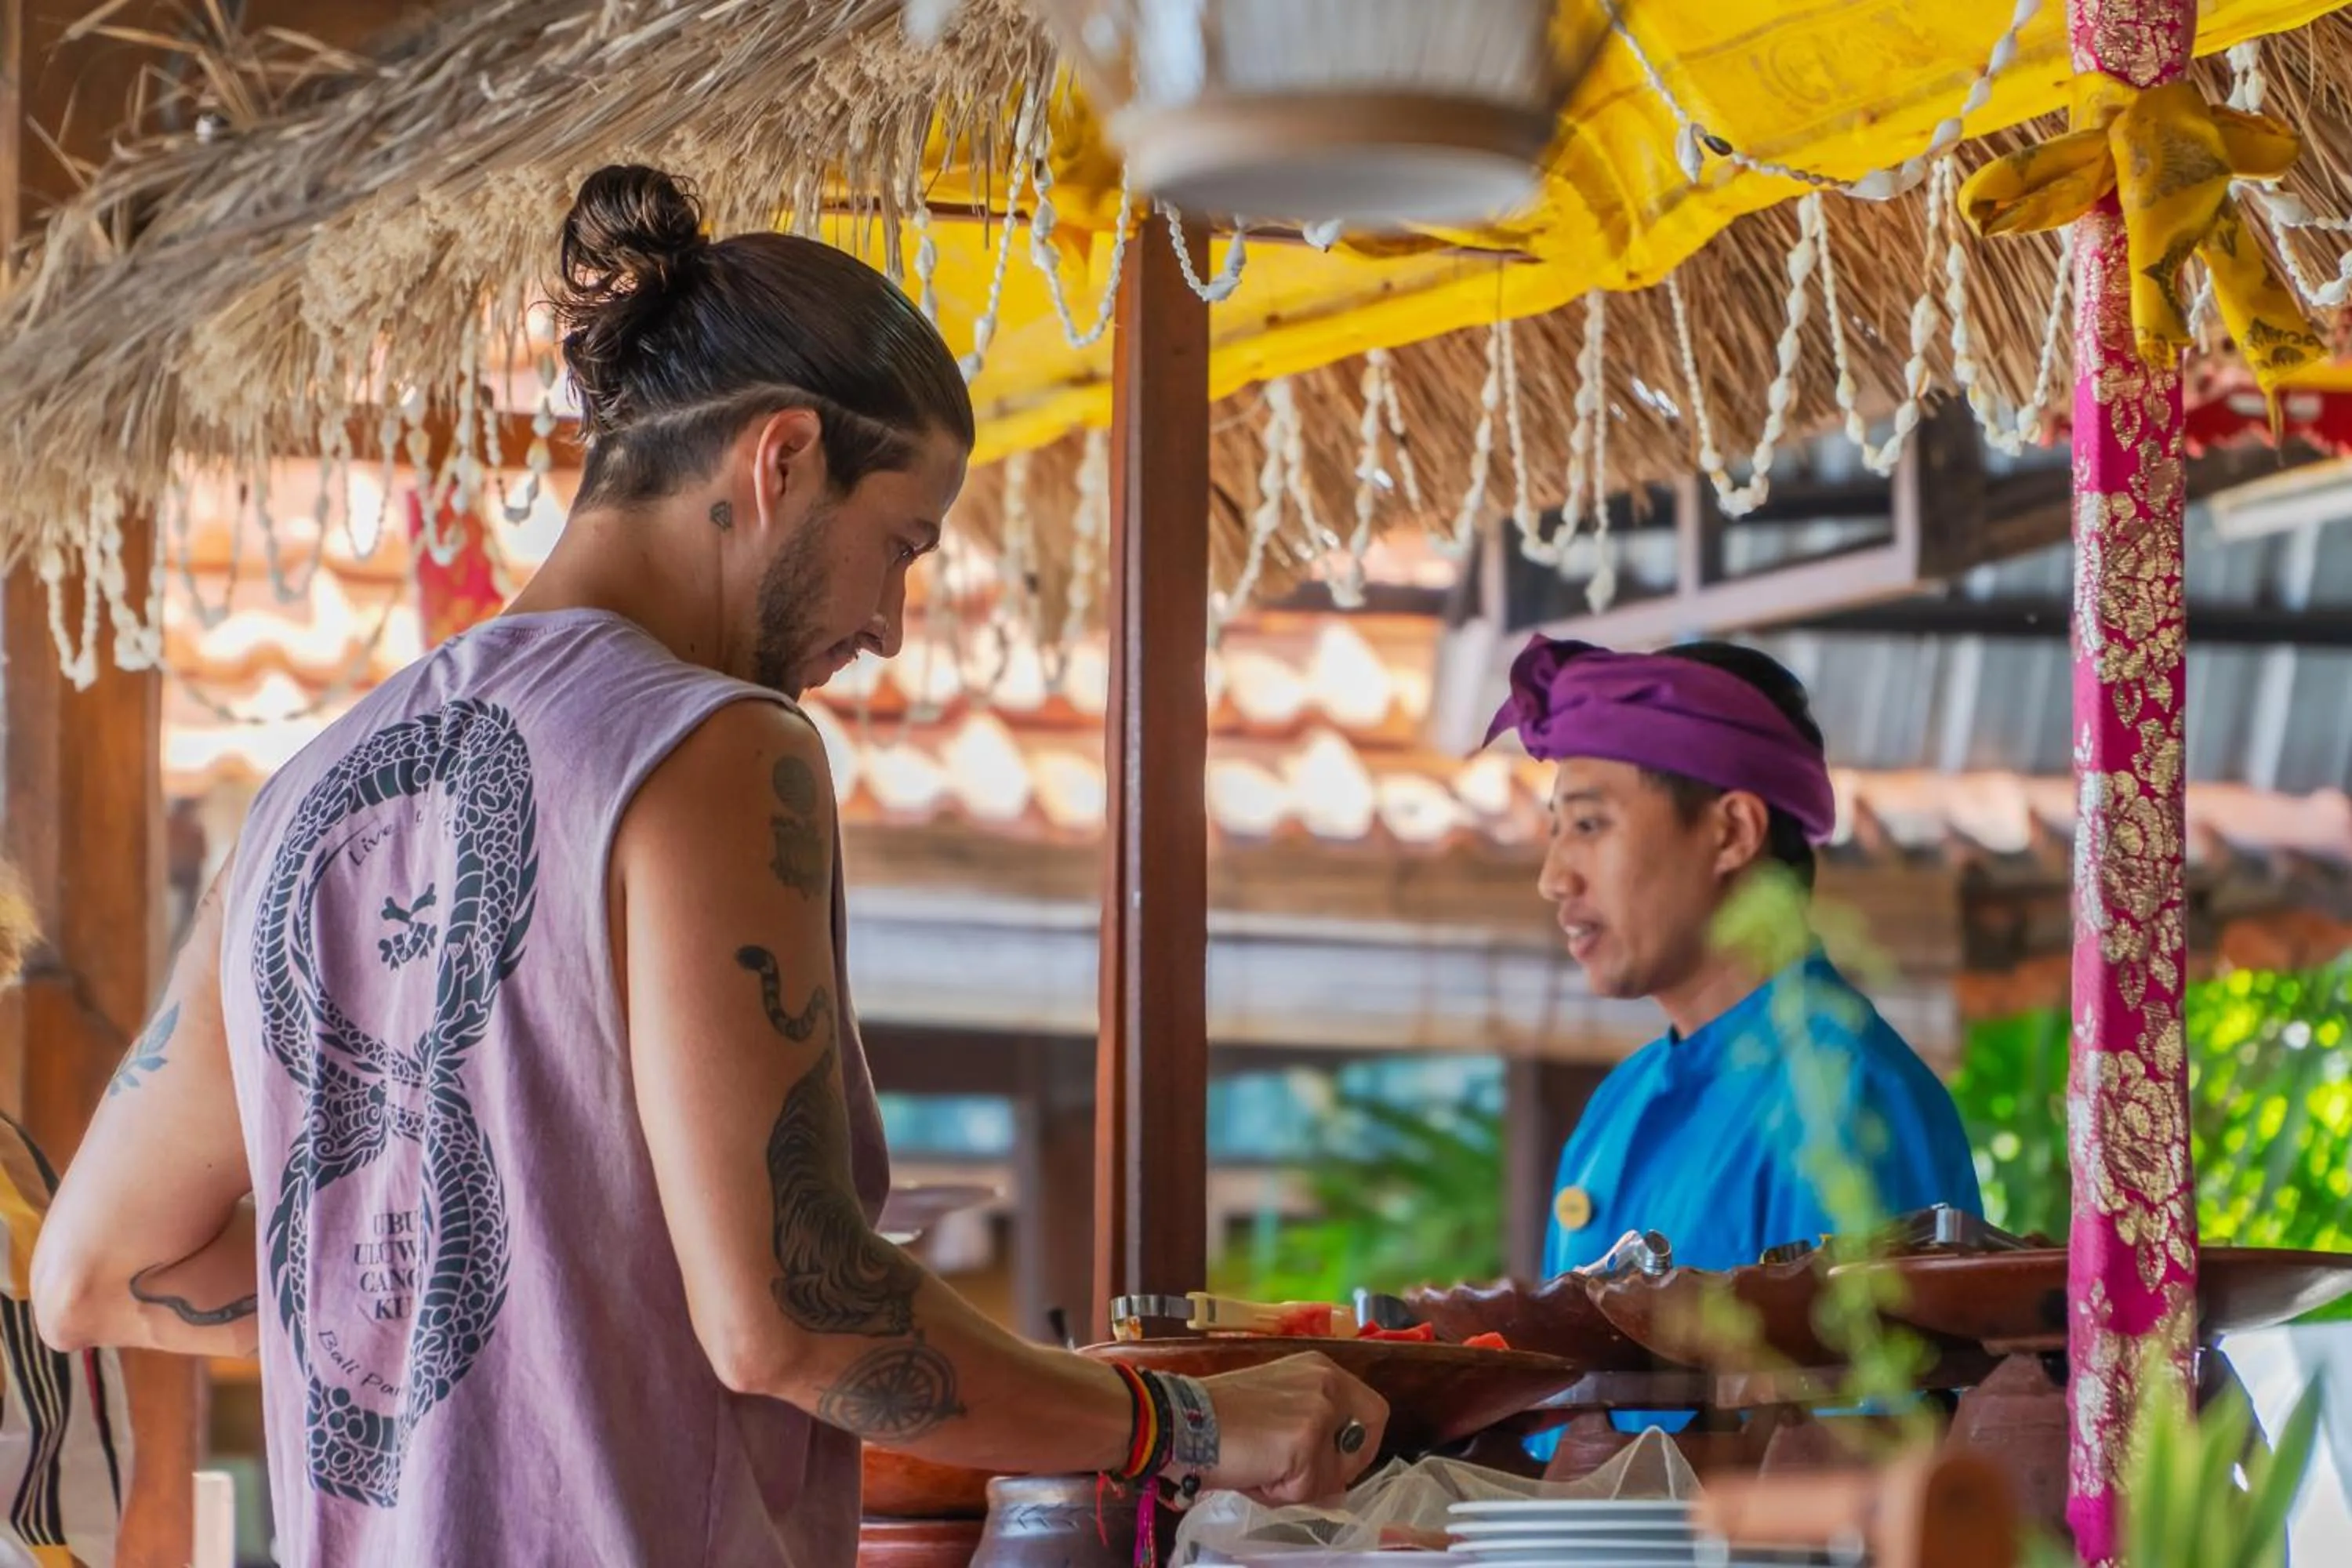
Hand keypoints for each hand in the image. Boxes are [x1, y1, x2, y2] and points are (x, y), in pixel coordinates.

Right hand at [1190, 1352, 1388, 1504]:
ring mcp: (1319, 1410)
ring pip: (1333, 1472)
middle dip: (1336, 1469)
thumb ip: (1312, 1427)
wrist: (1182, 1417)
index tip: (1335, 1463)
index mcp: (1320, 1369)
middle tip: (1298, 1475)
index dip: (1359, 1445)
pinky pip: (1308, 1487)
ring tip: (1261, 1469)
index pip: (1373, 1411)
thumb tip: (1336, 1479)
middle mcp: (1328, 1382)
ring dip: (1300, 1484)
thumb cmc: (1218, 1415)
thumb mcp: (1277, 1406)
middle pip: (1362, 1442)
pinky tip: (1254, 1474)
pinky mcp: (1305, 1440)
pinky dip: (1281, 1492)